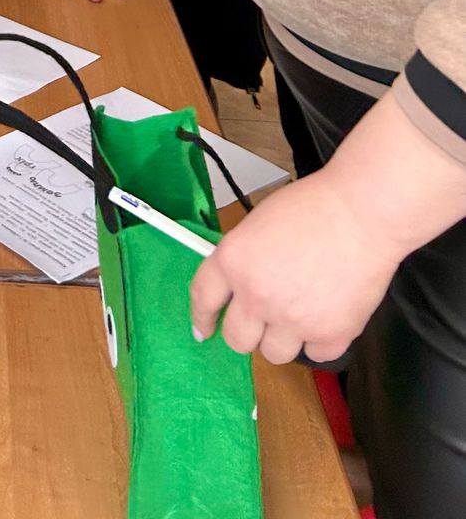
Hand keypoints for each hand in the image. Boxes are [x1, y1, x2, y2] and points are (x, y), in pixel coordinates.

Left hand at [190, 167, 397, 364]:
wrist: (359, 214)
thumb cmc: (311, 207)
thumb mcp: (257, 225)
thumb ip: (242, 260)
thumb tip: (237, 284)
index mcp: (233, 262)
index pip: (202, 298)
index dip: (201, 317)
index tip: (203, 329)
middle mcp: (257, 296)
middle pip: (237, 339)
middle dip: (246, 332)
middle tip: (259, 322)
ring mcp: (293, 320)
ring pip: (274, 354)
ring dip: (282, 339)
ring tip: (298, 314)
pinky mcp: (330, 335)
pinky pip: (316, 354)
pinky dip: (320, 341)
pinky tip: (326, 317)